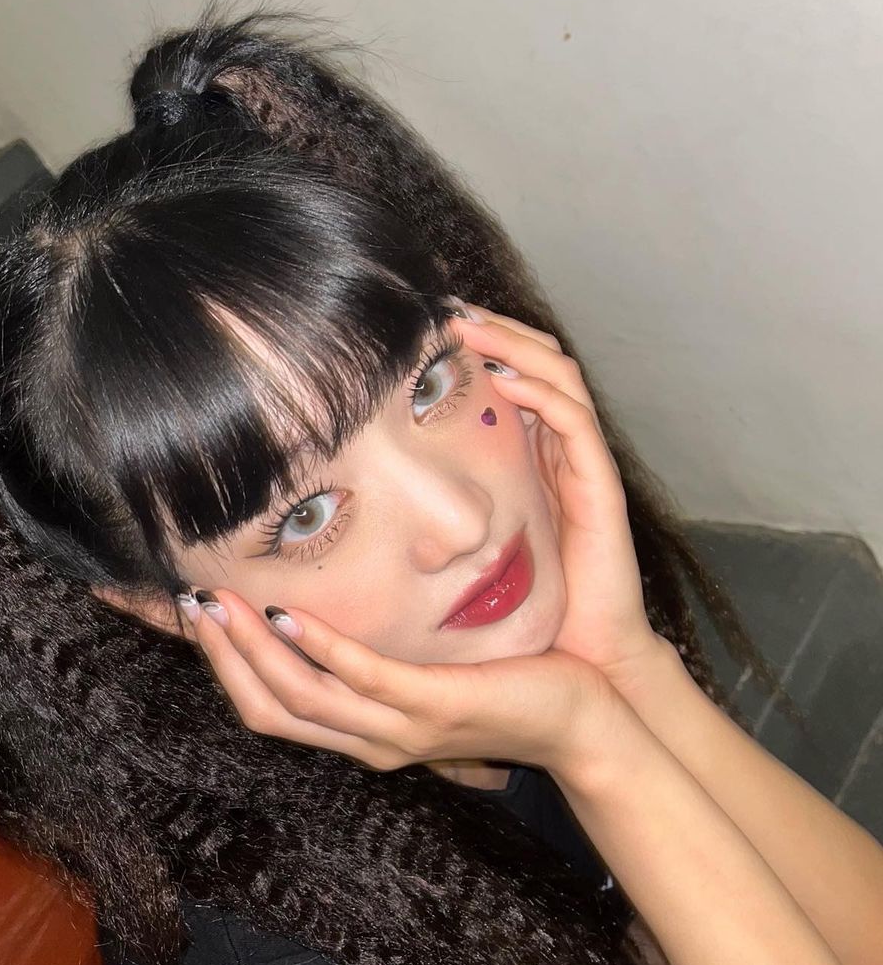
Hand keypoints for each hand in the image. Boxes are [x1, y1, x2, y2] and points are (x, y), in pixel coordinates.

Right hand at [182, 588, 613, 775]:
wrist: (583, 723)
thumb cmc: (507, 687)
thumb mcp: (429, 673)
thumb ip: (381, 656)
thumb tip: (339, 601)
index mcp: (362, 733)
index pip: (268, 710)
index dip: (221, 665)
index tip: (191, 614)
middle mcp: (370, 740)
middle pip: (269, 709)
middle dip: (220, 656)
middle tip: (189, 600)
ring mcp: (400, 728)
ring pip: (301, 697)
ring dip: (250, 648)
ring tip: (218, 600)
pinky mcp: (435, 704)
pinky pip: (364, 678)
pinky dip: (317, 646)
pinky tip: (288, 612)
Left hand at [451, 302, 664, 692]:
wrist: (586, 657)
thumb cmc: (525, 606)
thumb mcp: (468, 543)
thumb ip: (433, 513)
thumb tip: (363, 492)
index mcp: (532, 454)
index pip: (512, 373)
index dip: (479, 341)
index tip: (424, 323)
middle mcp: (560, 448)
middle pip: (537, 359)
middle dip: (494, 326)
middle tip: (443, 307)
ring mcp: (583, 464)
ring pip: (558, 375)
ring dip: (512, 344)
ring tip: (465, 325)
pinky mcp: (601, 487)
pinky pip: (578, 422)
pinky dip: (542, 394)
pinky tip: (504, 380)